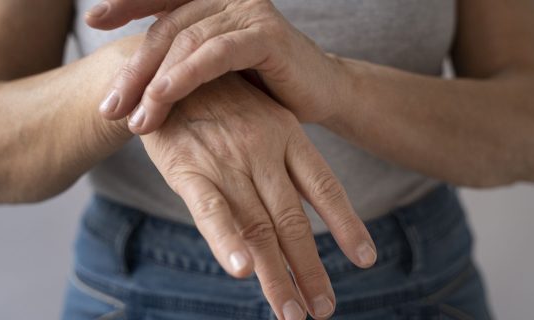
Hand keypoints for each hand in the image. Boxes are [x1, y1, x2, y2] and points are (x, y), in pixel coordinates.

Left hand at [87, 0, 345, 133]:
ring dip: (154, 82)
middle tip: (109, 106)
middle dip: (134, 70)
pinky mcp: (265, 34)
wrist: (321, 95)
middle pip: (167, 28)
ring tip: (134, 118)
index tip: (92, 21)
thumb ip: (184, 62)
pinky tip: (162, 97)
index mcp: (214, 0)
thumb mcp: (217, 72)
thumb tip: (134, 83)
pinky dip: (185, 75)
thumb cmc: (266, 87)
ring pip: (186, 41)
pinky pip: (215, 53)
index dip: (126, 3)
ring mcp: (248, 11)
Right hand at [140, 73, 376, 318]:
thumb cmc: (220, 105)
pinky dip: (227, 240)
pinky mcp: (189, 169)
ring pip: (258, 225)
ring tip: (293, 313)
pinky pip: (211, 209)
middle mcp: (263, 150)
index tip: (365, 259)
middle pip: (292, 220)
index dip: (346, 224)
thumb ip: (279, 163)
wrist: (168, 72)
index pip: (325, 186)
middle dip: (309, 268)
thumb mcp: (261, 118)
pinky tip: (242, 271)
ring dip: (277, 274)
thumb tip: (295, 215)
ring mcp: (227, 160)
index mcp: (287, 135)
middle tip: (322, 309)